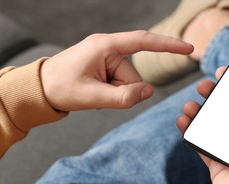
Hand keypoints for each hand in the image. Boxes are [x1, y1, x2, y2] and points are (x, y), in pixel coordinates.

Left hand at [41, 31, 193, 110]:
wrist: (40, 89)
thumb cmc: (61, 88)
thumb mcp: (92, 97)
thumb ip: (124, 97)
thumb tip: (149, 92)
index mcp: (105, 46)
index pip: (143, 41)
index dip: (168, 45)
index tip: (188, 49)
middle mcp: (108, 48)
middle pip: (134, 75)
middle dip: (122, 91)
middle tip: (99, 96)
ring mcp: (106, 58)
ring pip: (128, 82)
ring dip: (115, 93)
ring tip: (93, 94)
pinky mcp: (105, 66)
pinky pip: (120, 83)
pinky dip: (111, 92)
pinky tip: (94, 92)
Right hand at [177, 67, 228, 183]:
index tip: (225, 72)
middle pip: (226, 110)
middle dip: (214, 95)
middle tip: (204, 86)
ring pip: (210, 124)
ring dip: (198, 112)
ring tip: (189, 105)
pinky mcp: (215, 162)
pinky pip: (199, 143)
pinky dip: (189, 132)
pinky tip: (182, 121)